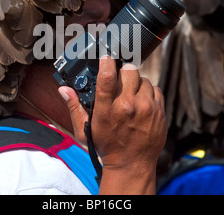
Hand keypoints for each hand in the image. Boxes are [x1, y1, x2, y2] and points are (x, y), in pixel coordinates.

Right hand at [58, 56, 166, 193]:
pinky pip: (156, 89)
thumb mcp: (85, 130)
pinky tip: (142, 101)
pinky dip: (149, 92)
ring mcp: (147, 109)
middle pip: (129, 71)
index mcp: (107, 109)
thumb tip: (64, 90)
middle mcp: (128, 106)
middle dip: (123, 72)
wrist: (131, 165)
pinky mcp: (159, 112)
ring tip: (131, 94)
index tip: (106, 58)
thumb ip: (75, 107)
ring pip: (143, 79)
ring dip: (137, 83)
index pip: (107, 76)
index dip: (106, 62)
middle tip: (120, 80)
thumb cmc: (107, 147)